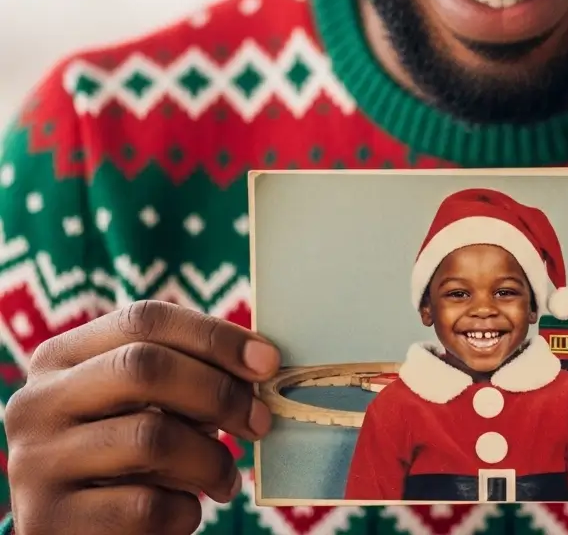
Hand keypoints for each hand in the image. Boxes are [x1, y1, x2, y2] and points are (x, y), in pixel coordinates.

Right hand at [4, 300, 280, 533]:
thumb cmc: (121, 456)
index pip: (144, 318)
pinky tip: (185, 511)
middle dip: (219, 392)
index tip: (268, 361)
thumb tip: (260, 360)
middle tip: (260, 421)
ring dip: (209, 459)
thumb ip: (183, 373)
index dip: (215, 335)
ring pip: (151, 438)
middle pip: (143, 367)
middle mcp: (36, 402)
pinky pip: (144, 507)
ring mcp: (34, 462)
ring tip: (225, 478)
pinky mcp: (45, 522)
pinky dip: (183, 510)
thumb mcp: (139, 404)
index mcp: (60, 357)